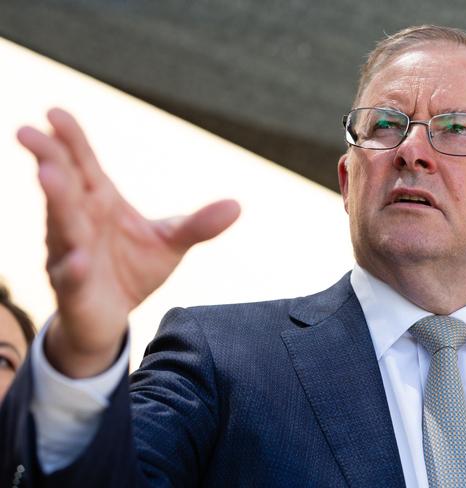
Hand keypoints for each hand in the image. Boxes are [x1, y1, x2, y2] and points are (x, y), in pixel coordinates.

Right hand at [17, 108, 239, 377]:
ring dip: (56, 201)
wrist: (114, 316)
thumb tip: (238, 205)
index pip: (82, 164)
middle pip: (63, 186)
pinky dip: (73, 268)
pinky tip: (77, 259)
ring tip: (48, 175)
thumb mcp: (170, 242)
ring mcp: (70, 254)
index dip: (70, 140)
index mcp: (99, 201)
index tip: (55, 112)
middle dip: (49, 159)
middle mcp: (79, 222)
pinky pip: (71, 277)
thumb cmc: (134, 268)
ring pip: (61, 225)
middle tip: (31, 132)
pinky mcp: (73, 290)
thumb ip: (198, 224)